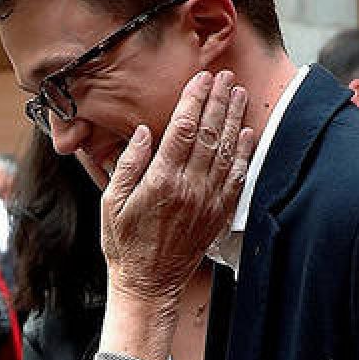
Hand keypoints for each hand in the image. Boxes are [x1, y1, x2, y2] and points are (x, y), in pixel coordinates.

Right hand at [101, 70, 253, 309]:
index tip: (200, 79)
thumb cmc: (125, 244)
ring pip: (227, 151)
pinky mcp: (218, 213)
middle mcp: (190, 188)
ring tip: (239, 94)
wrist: (149, 283)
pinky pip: (237, 178)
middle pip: (210, 134)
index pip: (183, 130)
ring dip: (234, 119)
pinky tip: (247, 134)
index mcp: (161, 181)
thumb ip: (128, 165)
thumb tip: (142, 133)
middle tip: (225, 76)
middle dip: (218, 101)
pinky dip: (244, 153)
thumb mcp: (112, 203)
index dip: (194, 100)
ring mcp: (208, 201)